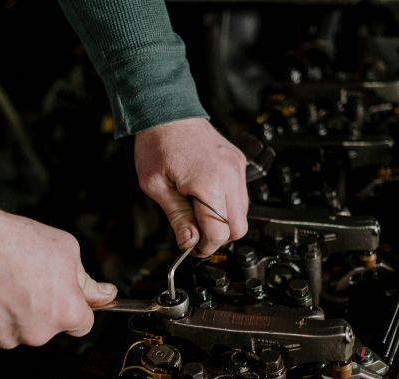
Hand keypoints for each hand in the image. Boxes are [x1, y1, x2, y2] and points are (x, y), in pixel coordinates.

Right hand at [0, 204, 116, 348]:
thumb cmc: (13, 243)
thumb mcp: (67, 251)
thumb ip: (87, 281)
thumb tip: (104, 293)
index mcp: (66, 313)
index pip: (84, 325)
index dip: (78, 308)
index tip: (70, 298)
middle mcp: (39, 332)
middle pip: (52, 326)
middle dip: (47, 307)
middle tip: (34, 280)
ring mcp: (8, 337)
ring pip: (24, 328)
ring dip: (21, 311)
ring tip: (11, 282)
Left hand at [135, 118, 248, 256]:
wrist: (168, 111)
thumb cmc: (158, 144)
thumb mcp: (155, 186)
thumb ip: (176, 217)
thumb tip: (189, 242)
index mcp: (208, 184)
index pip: (219, 232)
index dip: (206, 247)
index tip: (194, 248)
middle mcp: (229, 177)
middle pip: (238, 228)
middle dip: (219, 237)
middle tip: (198, 234)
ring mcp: (237, 169)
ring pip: (243, 213)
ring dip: (224, 222)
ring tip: (199, 214)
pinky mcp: (239, 164)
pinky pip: (241, 195)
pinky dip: (228, 205)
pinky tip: (208, 197)